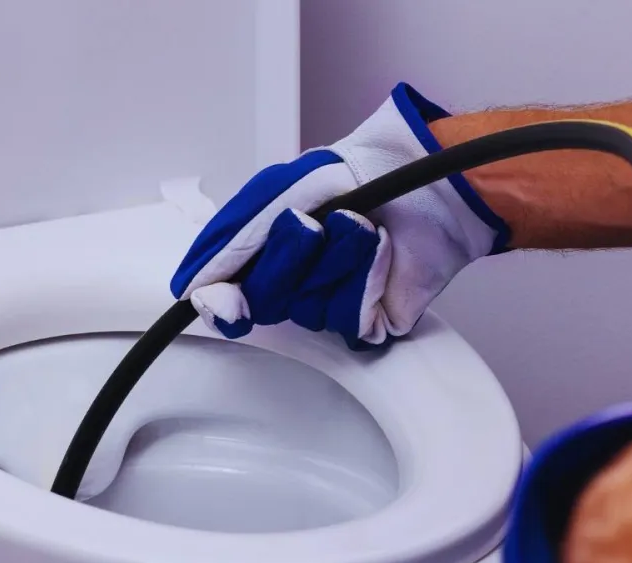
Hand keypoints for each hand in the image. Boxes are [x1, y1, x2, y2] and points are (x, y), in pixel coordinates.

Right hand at [170, 83, 509, 349]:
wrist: (433, 176)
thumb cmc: (366, 172)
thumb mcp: (282, 188)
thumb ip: (234, 237)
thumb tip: (199, 289)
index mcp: (265, 250)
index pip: (222, 293)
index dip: (219, 302)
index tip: (226, 303)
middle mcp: (294, 282)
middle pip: (262, 301)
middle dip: (287, 257)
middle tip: (310, 222)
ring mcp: (331, 302)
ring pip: (307, 308)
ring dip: (335, 259)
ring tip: (360, 226)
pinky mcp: (369, 320)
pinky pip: (348, 317)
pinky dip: (364, 277)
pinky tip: (381, 253)